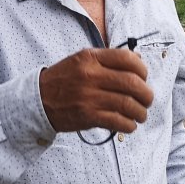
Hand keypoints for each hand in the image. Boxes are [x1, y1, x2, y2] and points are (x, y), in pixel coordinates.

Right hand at [39, 48, 153, 132]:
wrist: (37, 101)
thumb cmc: (63, 80)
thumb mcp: (82, 61)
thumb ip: (108, 59)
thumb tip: (138, 60)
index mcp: (90, 58)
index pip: (127, 59)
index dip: (142, 69)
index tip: (143, 78)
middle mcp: (90, 75)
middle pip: (132, 83)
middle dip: (146, 94)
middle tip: (147, 100)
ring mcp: (88, 97)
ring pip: (128, 104)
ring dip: (140, 112)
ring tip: (140, 115)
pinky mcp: (87, 116)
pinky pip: (118, 121)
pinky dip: (129, 125)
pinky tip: (129, 125)